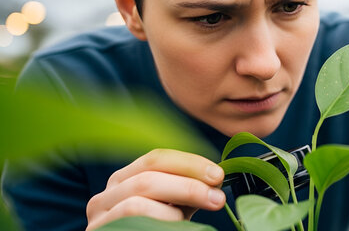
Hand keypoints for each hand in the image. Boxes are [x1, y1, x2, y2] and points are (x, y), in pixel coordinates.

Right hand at [86, 149, 224, 229]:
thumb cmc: (155, 230)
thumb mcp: (171, 207)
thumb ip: (185, 191)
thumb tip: (214, 179)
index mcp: (124, 180)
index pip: (156, 158)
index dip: (189, 163)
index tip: (218, 175)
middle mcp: (104, 196)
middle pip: (147, 178)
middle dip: (188, 185)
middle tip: (217, 198)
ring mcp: (97, 219)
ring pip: (136, 205)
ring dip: (172, 212)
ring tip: (187, 220)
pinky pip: (132, 225)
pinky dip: (159, 225)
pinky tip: (173, 229)